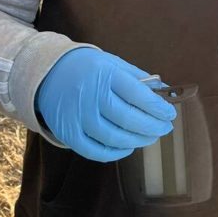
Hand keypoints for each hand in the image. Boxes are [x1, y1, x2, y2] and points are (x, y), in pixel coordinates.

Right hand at [35, 49, 176, 162]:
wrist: (47, 72)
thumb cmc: (87, 67)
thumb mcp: (113, 63)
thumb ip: (138, 78)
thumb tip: (165, 92)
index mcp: (105, 74)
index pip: (138, 95)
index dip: (158, 108)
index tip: (170, 114)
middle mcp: (91, 96)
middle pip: (128, 119)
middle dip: (153, 126)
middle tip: (165, 128)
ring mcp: (77, 116)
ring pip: (114, 137)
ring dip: (138, 140)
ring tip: (150, 137)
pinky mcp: (67, 133)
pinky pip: (95, 151)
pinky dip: (115, 153)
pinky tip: (128, 147)